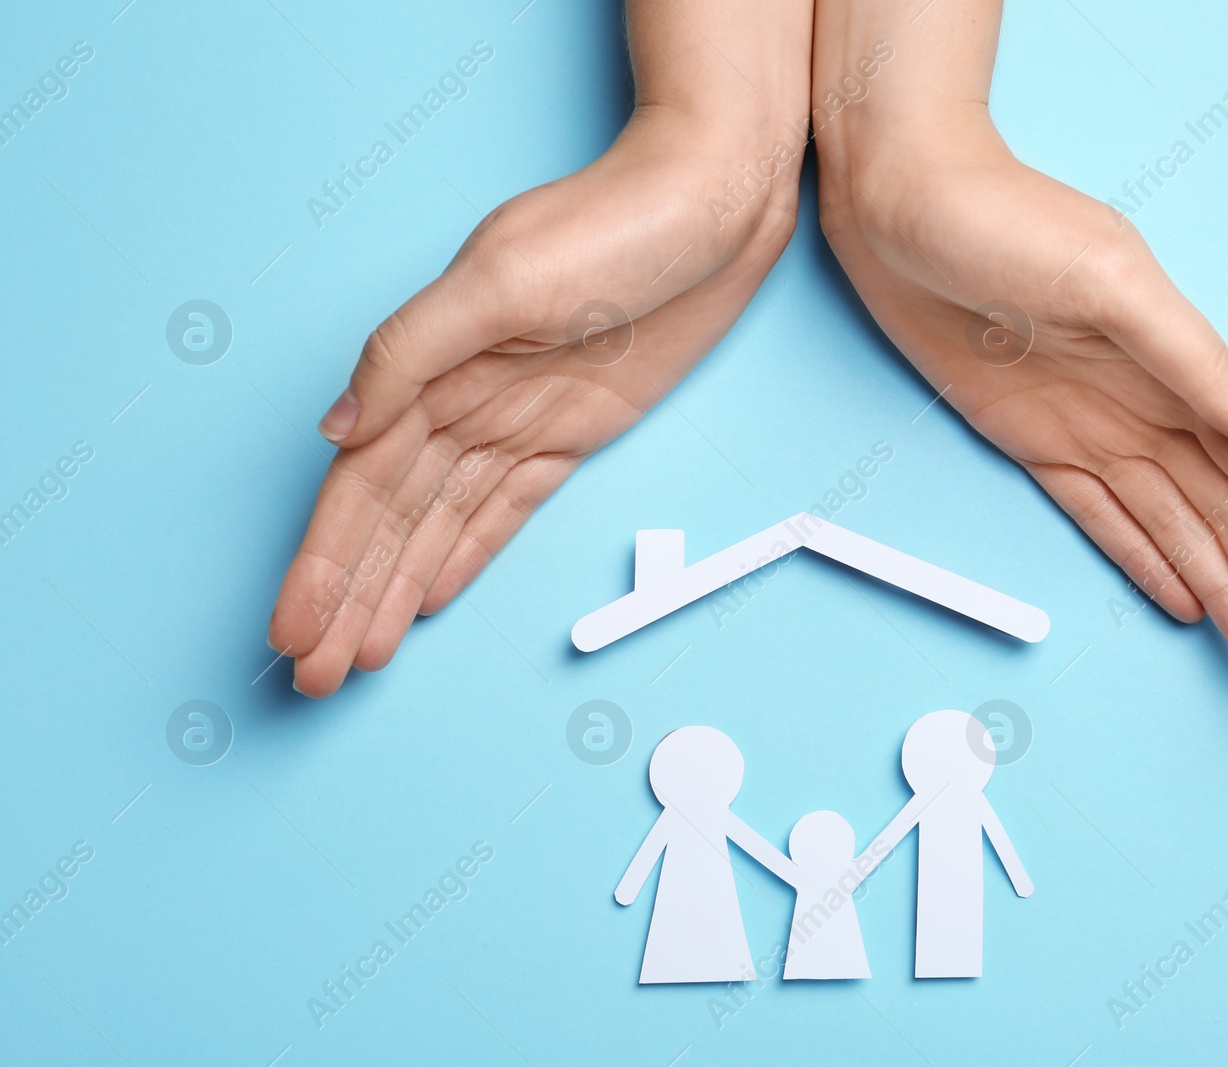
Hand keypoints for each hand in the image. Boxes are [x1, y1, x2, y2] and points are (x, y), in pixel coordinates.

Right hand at [269, 0, 811, 695]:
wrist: (710, 205)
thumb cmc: (612, 222)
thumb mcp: (501, 278)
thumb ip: (410, 352)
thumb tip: (337, 428)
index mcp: (430, 365)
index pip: (358, 486)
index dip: (322, 562)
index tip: (293, 630)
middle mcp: (463, 400)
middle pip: (390, 522)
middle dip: (348, 597)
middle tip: (315, 674)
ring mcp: (517, 421)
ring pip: (441, 526)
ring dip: (396, 590)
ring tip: (359, 656)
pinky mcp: (572, 432)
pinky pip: (507, 509)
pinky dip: (467, 554)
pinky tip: (431, 596)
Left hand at [812, 4, 1227, 697]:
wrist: (905, 206)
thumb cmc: (1005, 221)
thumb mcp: (1108, 280)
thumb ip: (1191, 360)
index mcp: (1183, 369)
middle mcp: (1151, 407)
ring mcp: (1096, 430)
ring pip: (1179, 533)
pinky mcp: (1037, 443)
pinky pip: (1105, 518)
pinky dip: (1147, 563)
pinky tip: (1184, 602)